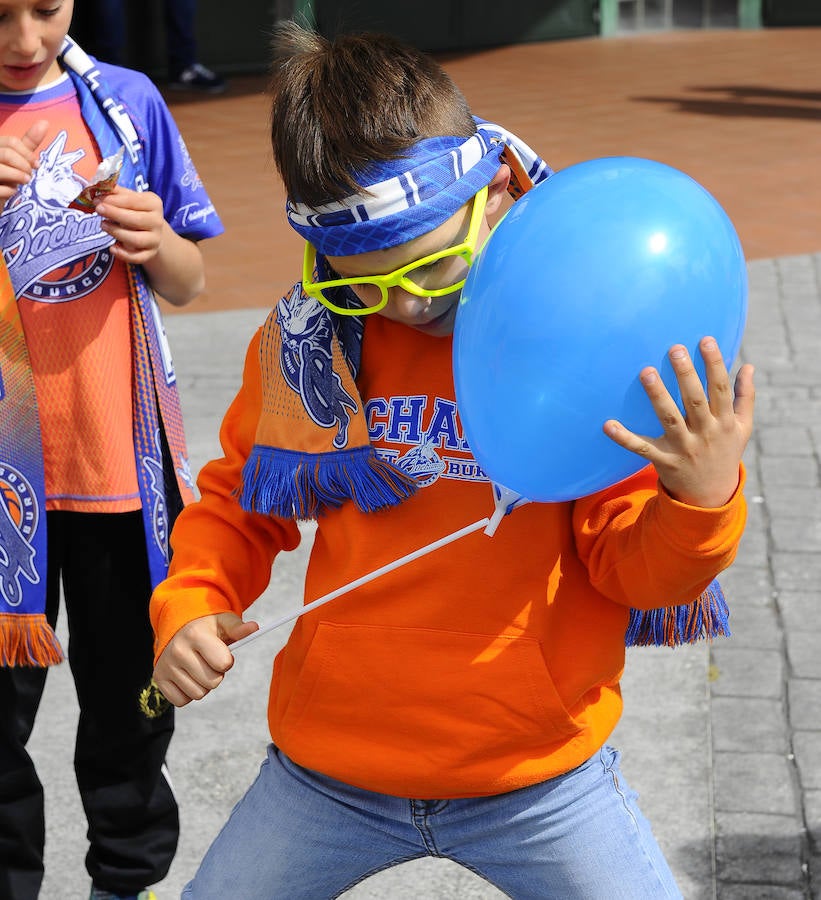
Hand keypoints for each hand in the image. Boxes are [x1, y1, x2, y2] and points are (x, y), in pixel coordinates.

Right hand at [0, 119, 47, 201]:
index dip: (28, 154)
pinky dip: (9, 191)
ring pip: (0, 169)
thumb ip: (28, 143)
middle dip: (24, 166)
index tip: (36, 165)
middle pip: (7, 153)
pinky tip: (12, 193)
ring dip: (18, 177)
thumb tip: (45, 123)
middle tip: (30, 176)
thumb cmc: (7, 177)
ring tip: (24, 182)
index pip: (12, 142)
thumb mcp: (18, 158)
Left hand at [95, 186, 166, 264]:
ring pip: (136, 239)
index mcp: (154, 204)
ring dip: (117, 233)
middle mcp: (157, 222)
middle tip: (98, 210)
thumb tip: (97, 186)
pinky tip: (112, 248)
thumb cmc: (136, 211)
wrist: (151, 231)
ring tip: (103, 225)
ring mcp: (155, 239)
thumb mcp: (129, 198)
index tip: (98, 199)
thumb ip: (115, 192)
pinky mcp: (150, 254)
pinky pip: (138, 257)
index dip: (114, 200)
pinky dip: (124, 255)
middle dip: (115, 214)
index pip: (133, 201)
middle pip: (136, 220)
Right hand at [153, 612, 258, 706]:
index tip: (222, 653)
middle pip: (213, 682)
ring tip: (198, 667)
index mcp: (196, 635)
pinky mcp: (158, 679)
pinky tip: (187, 676)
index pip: (223, 664)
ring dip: (203, 685)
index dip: (227, 661)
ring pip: (198, 694)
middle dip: (216, 674)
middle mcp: (178, 651)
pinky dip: (188, 693)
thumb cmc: (206, 627)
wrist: (177, 627)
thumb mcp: (223, 622)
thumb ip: (238, 628)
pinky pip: (181, 701)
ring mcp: (166, 666)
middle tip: (209, 661)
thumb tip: (254, 628)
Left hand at [603, 336, 754, 507]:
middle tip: (674, 349)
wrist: (712, 496)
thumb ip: (745, 397)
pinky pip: (641, 448)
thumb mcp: (743, 428)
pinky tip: (608, 424)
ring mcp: (684, 448)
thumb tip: (748, 365)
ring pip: (670, 419)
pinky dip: (624, 438)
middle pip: (695, 400)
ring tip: (646, 372)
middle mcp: (705, 433)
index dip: (715, 363)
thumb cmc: (726, 453)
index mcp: (725, 422)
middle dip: (686, 375)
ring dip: (658, 396)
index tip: (706, 340)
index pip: (720, 388)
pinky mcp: (664, 461)